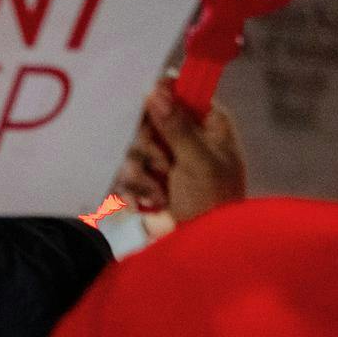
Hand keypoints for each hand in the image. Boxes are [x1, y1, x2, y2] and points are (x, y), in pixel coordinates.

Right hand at [110, 82, 247, 223]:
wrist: (203, 247)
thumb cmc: (212, 202)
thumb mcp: (199, 162)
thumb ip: (177, 126)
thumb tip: (156, 90)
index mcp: (208, 124)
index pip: (179, 93)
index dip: (160, 102)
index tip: (149, 119)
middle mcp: (185, 136)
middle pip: (147, 121)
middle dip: (148, 148)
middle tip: (163, 166)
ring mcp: (165, 159)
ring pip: (132, 147)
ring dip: (141, 174)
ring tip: (158, 195)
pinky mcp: (148, 180)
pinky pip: (126, 171)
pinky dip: (134, 189)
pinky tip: (149, 203)